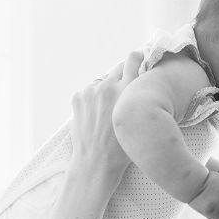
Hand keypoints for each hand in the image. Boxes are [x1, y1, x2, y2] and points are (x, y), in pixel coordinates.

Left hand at [69, 51, 143, 177]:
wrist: (97, 161)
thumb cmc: (123, 147)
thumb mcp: (139, 119)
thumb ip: (138, 99)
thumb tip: (137, 84)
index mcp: (129, 91)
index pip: (133, 59)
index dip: (137, 57)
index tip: (139, 58)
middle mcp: (110, 86)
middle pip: (117, 70)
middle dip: (121, 79)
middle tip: (123, 95)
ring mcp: (92, 90)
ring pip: (102, 82)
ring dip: (106, 91)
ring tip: (108, 111)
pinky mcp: (78, 96)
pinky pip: (89, 91)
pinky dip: (93, 100)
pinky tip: (97, 115)